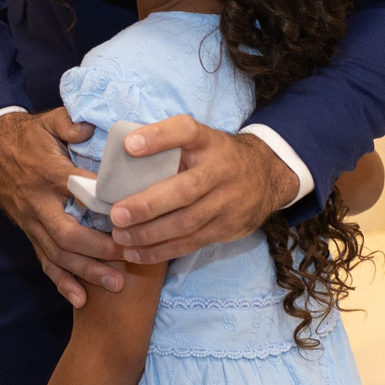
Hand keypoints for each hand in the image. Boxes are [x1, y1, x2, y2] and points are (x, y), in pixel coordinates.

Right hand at [0, 108, 123, 306]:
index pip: (75, 189)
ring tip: (116, 283)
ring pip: (58, 253)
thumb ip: (71, 124)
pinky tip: (81, 299)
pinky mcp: (29, 233)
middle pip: (66, 233)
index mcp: (46, 171)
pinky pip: (44, 261)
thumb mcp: (48, 121)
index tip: (130, 211)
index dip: (102, 201)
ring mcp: (32, 221)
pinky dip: (62, 282)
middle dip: (98, 249)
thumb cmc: (27, 136)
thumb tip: (91, 128)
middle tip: (127, 255)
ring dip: (86, 271)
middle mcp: (37, 201)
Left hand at [107, 117, 297, 262]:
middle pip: (185, 189)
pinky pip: (191, 242)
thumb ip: (169, 145)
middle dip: (148, 205)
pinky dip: (161, 250)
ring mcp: (227, 201)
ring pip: (187, 222)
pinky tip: (137, 253)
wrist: (267, 175)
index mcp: (208, 141)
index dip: (158, 137)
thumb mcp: (200, 140)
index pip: (185, 131)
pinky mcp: (228, 227)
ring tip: (121, 237)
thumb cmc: (216, 155)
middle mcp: (221, 170)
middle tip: (117, 214)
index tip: (130, 146)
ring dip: (150, 234)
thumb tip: (120, 157)